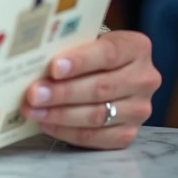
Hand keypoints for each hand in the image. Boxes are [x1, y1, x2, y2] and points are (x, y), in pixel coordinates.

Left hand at [23, 30, 159, 148]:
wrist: (110, 72)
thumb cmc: (90, 52)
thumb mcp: (86, 39)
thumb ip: (69, 45)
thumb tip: (33, 57)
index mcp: (136, 47)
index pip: (108, 54)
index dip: (81, 61)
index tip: (54, 68)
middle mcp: (144, 79)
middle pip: (101, 88)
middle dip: (63, 92)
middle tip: (33, 94)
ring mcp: (139, 109)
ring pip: (97, 115)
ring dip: (60, 114)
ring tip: (33, 110)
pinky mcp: (129, 133)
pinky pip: (96, 137)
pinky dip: (67, 132)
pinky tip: (46, 124)